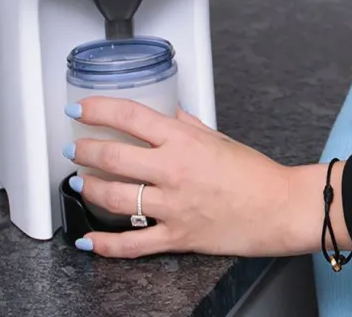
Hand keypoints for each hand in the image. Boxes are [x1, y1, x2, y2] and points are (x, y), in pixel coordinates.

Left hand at [66, 99, 331, 258]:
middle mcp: (173, 170)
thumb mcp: (219, 138)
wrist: (276, 207)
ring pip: (114, 199)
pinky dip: (103, 244)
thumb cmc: (253, 172)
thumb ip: (189, 125)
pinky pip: (130, 244)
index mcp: (185, 140)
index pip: (131, 117)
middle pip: (113, 157)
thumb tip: (169, 114)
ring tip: (78, 182)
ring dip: (88, 189)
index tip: (81, 108)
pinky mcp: (175, 236)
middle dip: (85, 150)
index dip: (99, 110)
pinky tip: (87, 240)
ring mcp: (171, 205)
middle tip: (74, 147)